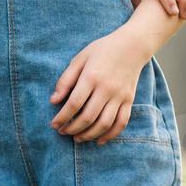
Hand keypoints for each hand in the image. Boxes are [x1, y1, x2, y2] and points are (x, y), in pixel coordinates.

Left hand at [48, 29, 147, 144]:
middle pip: (88, 117)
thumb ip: (66, 80)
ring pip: (104, 124)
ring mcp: (119, 96)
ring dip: (89, 135)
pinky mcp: (129, 100)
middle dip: (73, 129)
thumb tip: (54, 101)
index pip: (74, 104)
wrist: (131, 46)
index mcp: (91, 77)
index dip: (62, 117)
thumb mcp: (80, 58)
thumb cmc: (102, 50)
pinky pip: (121, 123)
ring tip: (78, 138)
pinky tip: (99, 140)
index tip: (54, 125)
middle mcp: (106, 88)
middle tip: (63, 132)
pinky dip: (110, 135)